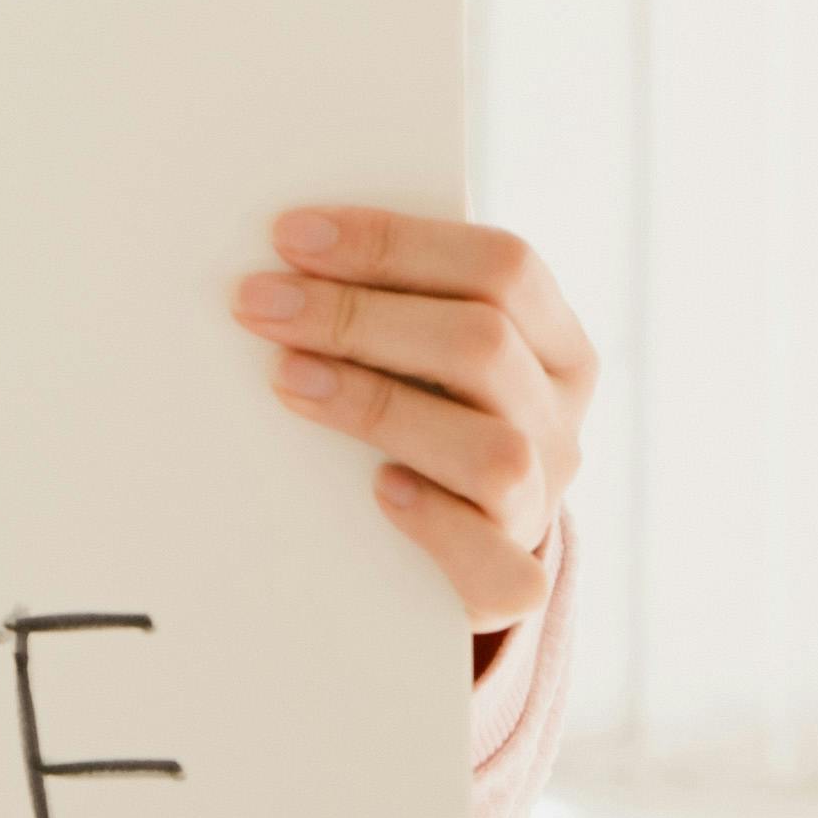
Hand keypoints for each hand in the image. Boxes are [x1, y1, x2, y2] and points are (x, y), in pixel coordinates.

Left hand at [232, 205, 594, 638]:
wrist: (447, 547)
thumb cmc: (422, 414)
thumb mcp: (426, 351)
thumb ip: (393, 302)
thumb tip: (287, 253)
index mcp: (556, 342)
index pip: (501, 267)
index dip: (395, 244)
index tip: (287, 235)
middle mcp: (560, 419)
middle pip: (482, 344)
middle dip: (359, 316)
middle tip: (258, 304)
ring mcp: (543, 501)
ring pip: (490, 450)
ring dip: (378, 406)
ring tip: (286, 381)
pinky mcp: (513, 581)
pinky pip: (496, 564)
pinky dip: (436, 524)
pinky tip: (377, 489)